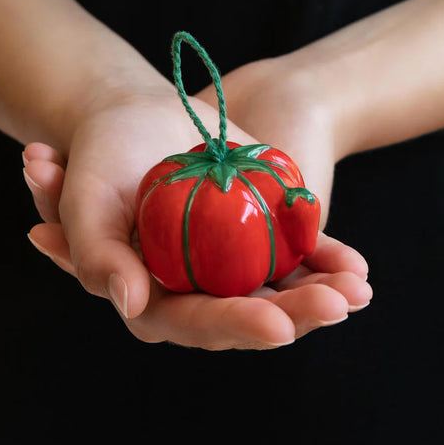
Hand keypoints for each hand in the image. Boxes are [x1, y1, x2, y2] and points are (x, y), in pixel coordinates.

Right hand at [22, 85, 371, 350]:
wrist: (130, 117)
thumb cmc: (100, 158)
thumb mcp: (85, 202)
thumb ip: (98, 257)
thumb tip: (132, 306)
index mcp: (150, 294)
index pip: (193, 322)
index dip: (234, 326)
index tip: (278, 327)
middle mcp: (191, 287)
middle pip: (247, 313)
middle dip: (296, 314)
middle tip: (340, 305)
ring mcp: (224, 264)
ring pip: (277, 291)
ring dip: (321, 293)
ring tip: (358, 289)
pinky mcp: (249, 236)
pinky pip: (291, 255)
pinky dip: (323, 259)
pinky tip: (356, 266)